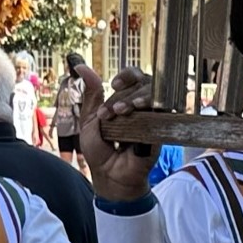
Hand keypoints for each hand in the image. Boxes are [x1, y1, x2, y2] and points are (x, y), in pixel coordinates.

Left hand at [77, 64, 153, 202]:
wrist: (109, 176)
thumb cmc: (100, 150)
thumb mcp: (90, 119)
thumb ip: (91, 94)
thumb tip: (81, 66)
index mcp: (126, 101)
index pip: (134, 78)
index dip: (127, 76)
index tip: (114, 84)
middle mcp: (142, 107)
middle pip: (143, 84)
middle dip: (125, 94)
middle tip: (111, 112)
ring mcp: (153, 118)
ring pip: (153, 95)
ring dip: (135, 99)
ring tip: (121, 112)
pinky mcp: (160, 129)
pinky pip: (161, 111)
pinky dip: (149, 108)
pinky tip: (138, 111)